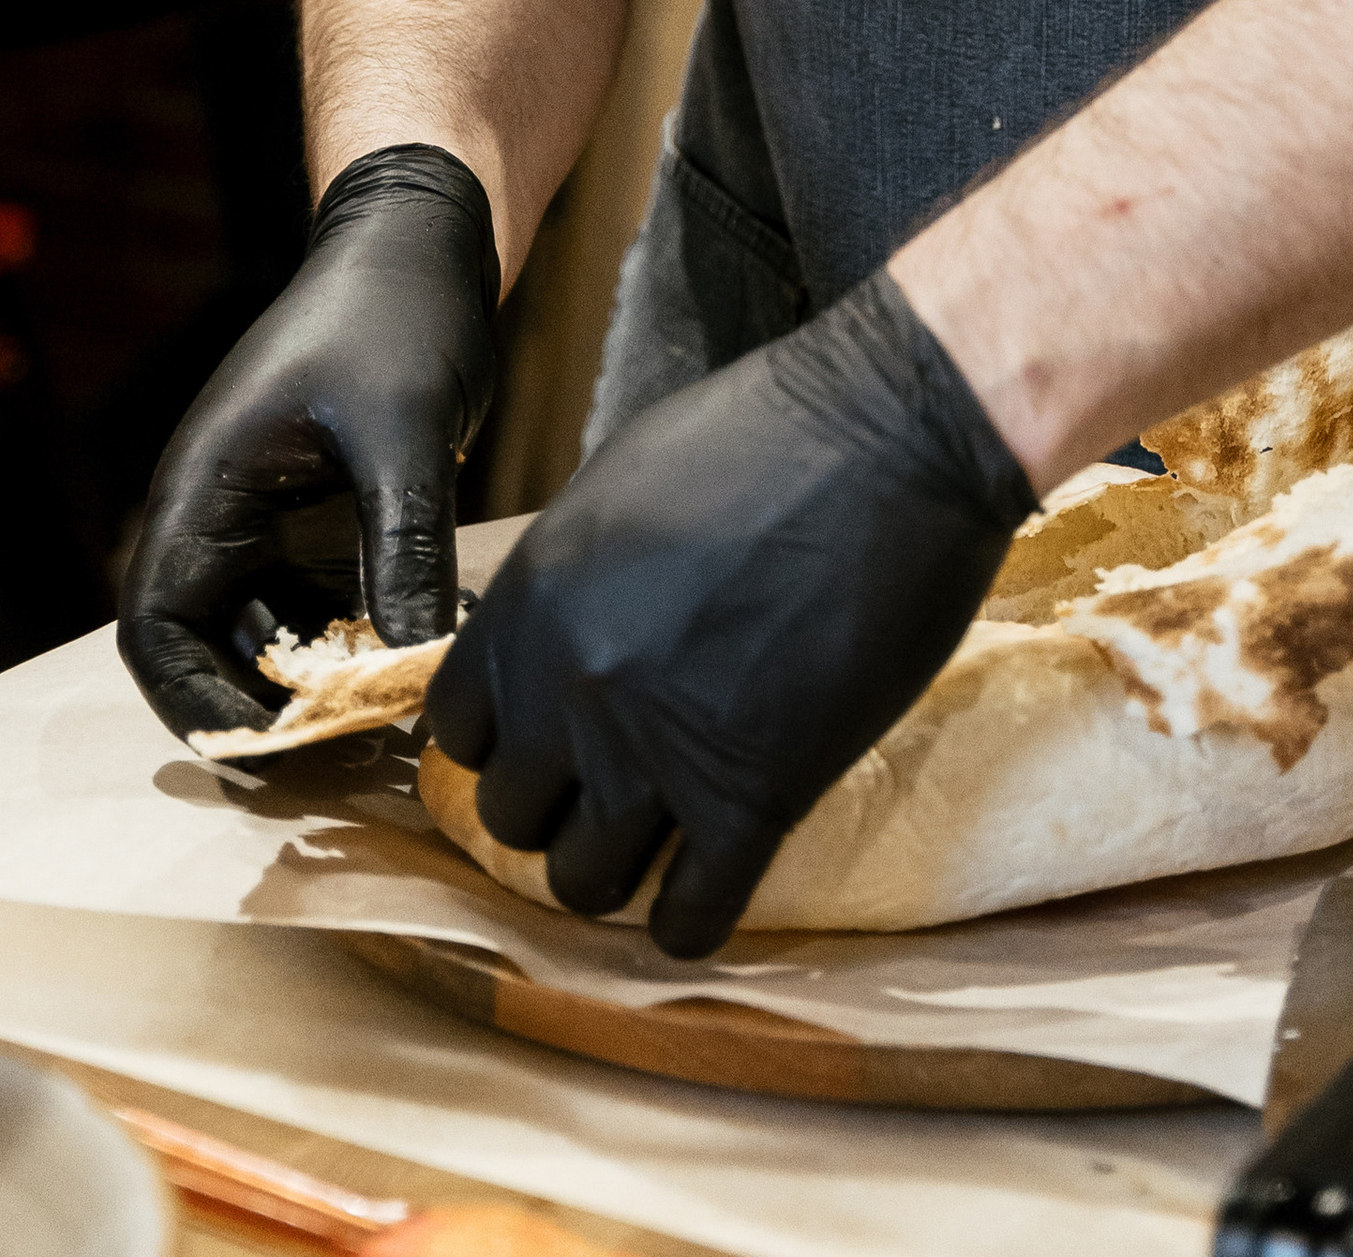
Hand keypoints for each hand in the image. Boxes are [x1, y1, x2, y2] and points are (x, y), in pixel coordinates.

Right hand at [118, 143, 498, 740]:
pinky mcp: (322, 511)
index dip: (196, 700)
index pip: (155, 627)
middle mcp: (222, 513)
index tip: (270, 746)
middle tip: (352, 744)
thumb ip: (404, 549)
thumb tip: (417, 665)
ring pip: (273, 630)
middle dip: (271, 703)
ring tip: (399, 705)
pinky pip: (323, 598)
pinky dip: (363, 630)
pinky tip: (426, 642)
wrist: (425, 234)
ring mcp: (271, 513)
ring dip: (325, 673)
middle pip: (210, 644)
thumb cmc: (394, 312)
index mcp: (203, 491)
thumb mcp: (403, 434)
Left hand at [425, 269, 1035, 956]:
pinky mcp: (753, 796)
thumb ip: (570, 577)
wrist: (894, 440)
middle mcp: (569, 689)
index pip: (458, 729)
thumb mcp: (623, 483)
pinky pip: (690, 918)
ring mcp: (657, 752)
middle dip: (560, 806)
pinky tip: (712, 890)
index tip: (550, 739)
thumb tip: (555, 636)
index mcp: (530, 602)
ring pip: (584, 883)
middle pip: (512, 817)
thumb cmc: (772, 432)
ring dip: (619, 870)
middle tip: (616, 786)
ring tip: (661, 840)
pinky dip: (692, 920)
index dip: (506, 738)